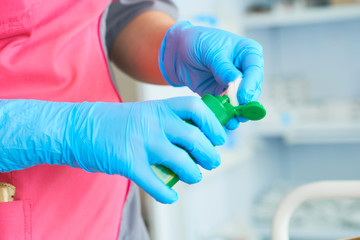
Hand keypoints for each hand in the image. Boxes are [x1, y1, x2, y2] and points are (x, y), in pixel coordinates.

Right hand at [0, 97, 225, 203]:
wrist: (77, 127)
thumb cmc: (113, 122)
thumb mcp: (142, 112)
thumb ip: (165, 122)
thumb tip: (192, 139)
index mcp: (158, 108)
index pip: (195, 108)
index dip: (212, 123)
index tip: (218, 137)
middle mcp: (153, 123)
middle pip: (194, 138)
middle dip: (209, 153)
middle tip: (212, 161)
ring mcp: (141, 143)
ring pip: (181, 161)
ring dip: (194, 173)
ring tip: (194, 176)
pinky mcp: (128, 163)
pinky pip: (156, 183)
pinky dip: (167, 194)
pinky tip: (170, 196)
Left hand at [159, 21, 263, 128]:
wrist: (178, 52)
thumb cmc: (197, 43)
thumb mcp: (211, 51)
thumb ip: (223, 67)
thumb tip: (235, 81)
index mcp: (248, 53)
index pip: (255, 70)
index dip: (251, 85)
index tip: (244, 97)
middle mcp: (245, 70)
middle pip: (252, 90)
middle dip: (245, 103)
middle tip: (239, 114)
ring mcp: (235, 85)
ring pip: (242, 102)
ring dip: (237, 113)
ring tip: (231, 121)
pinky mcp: (223, 96)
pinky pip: (227, 108)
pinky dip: (225, 115)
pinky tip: (223, 121)